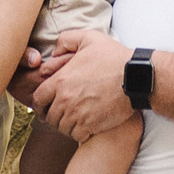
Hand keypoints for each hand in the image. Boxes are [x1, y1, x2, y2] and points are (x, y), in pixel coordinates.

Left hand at [30, 28, 136, 144]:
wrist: (135, 78)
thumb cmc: (113, 57)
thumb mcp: (88, 38)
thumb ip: (66, 40)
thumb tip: (54, 52)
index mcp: (61, 80)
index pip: (38, 99)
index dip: (39, 104)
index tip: (44, 106)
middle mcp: (65, 99)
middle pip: (49, 116)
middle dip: (52, 115)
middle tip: (60, 114)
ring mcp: (78, 114)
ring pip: (61, 127)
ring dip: (64, 125)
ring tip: (72, 120)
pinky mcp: (91, 125)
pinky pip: (75, 135)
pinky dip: (77, 132)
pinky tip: (84, 126)